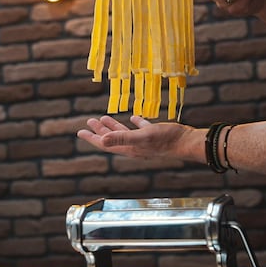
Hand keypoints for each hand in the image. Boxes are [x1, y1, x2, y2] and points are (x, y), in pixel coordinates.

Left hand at [77, 115, 202, 161]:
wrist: (185, 141)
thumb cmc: (164, 139)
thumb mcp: (141, 136)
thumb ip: (122, 138)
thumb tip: (103, 140)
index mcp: (129, 148)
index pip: (106, 144)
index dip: (92, 138)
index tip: (80, 132)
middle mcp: (134, 146)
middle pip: (112, 139)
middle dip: (100, 131)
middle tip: (89, 122)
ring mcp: (144, 141)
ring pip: (124, 134)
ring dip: (113, 127)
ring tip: (103, 118)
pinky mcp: (154, 135)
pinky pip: (140, 129)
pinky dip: (135, 123)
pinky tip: (133, 118)